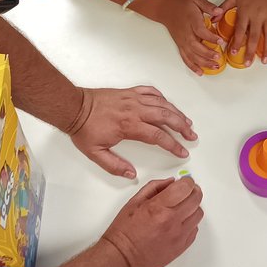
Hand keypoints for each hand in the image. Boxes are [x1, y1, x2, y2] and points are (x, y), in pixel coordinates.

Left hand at [67, 86, 195, 178]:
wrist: (74, 107)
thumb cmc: (84, 129)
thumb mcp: (95, 153)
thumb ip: (114, 165)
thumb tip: (131, 175)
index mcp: (129, 126)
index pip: (158, 136)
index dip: (173, 145)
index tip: (182, 152)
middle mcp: (135, 110)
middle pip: (166, 117)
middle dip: (182, 127)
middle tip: (191, 136)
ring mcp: (133, 98)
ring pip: (162, 103)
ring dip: (176, 112)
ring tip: (186, 121)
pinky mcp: (129, 92)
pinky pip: (151, 91)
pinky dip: (162, 97)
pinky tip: (167, 104)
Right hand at [101, 178, 203, 266]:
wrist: (122, 258)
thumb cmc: (124, 233)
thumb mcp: (134, 202)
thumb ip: (154, 188)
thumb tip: (170, 182)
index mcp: (158, 208)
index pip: (185, 187)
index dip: (188, 181)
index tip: (186, 181)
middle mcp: (171, 221)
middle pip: (196, 199)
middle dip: (193, 191)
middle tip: (188, 191)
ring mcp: (178, 235)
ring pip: (198, 214)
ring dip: (193, 207)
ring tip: (183, 207)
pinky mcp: (181, 247)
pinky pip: (195, 230)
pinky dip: (190, 223)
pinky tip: (180, 222)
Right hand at [148, 0, 223, 74]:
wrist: (166, 9)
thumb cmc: (182, 5)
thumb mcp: (197, 0)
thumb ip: (209, 6)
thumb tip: (220, 11)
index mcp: (191, 21)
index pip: (201, 31)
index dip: (210, 37)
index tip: (220, 41)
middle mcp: (186, 34)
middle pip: (195, 47)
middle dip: (207, 53)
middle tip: (218, 57)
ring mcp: (182, 41)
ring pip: (191, 55)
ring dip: (202, 63)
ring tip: (214, 66)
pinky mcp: (180, 46)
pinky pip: (185, 58)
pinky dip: (192, 66)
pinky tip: (200, 72)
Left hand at [219, 0, 266, 64]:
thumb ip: (224, 7)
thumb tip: (213, 19)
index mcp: (246, 11)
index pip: (240, 30)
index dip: (236, 42)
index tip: (233, 52)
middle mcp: (258, 15)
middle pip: (254, 37)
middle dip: (251, 51)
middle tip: (248, 63)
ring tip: (265, 61)